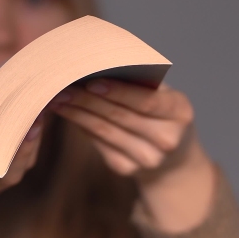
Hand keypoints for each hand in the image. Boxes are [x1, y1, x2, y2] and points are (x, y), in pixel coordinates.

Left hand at [48, 78, 214, 232]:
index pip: (146, 101)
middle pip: (120, 117)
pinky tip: (68, 113)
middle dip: (88, 100)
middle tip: (62, 86)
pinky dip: (82, 127)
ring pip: (105, 132)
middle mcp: (167, 140)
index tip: (91, 81)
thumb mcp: (163, 95)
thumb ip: (139, 82)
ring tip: (58, 98)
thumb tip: (96, 67)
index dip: (118, 91)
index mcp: (180, 112)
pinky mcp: (128, 170)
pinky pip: (99, 144)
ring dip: (77, 114)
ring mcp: (148, 159)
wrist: (173, 159)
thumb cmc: (161, 113)